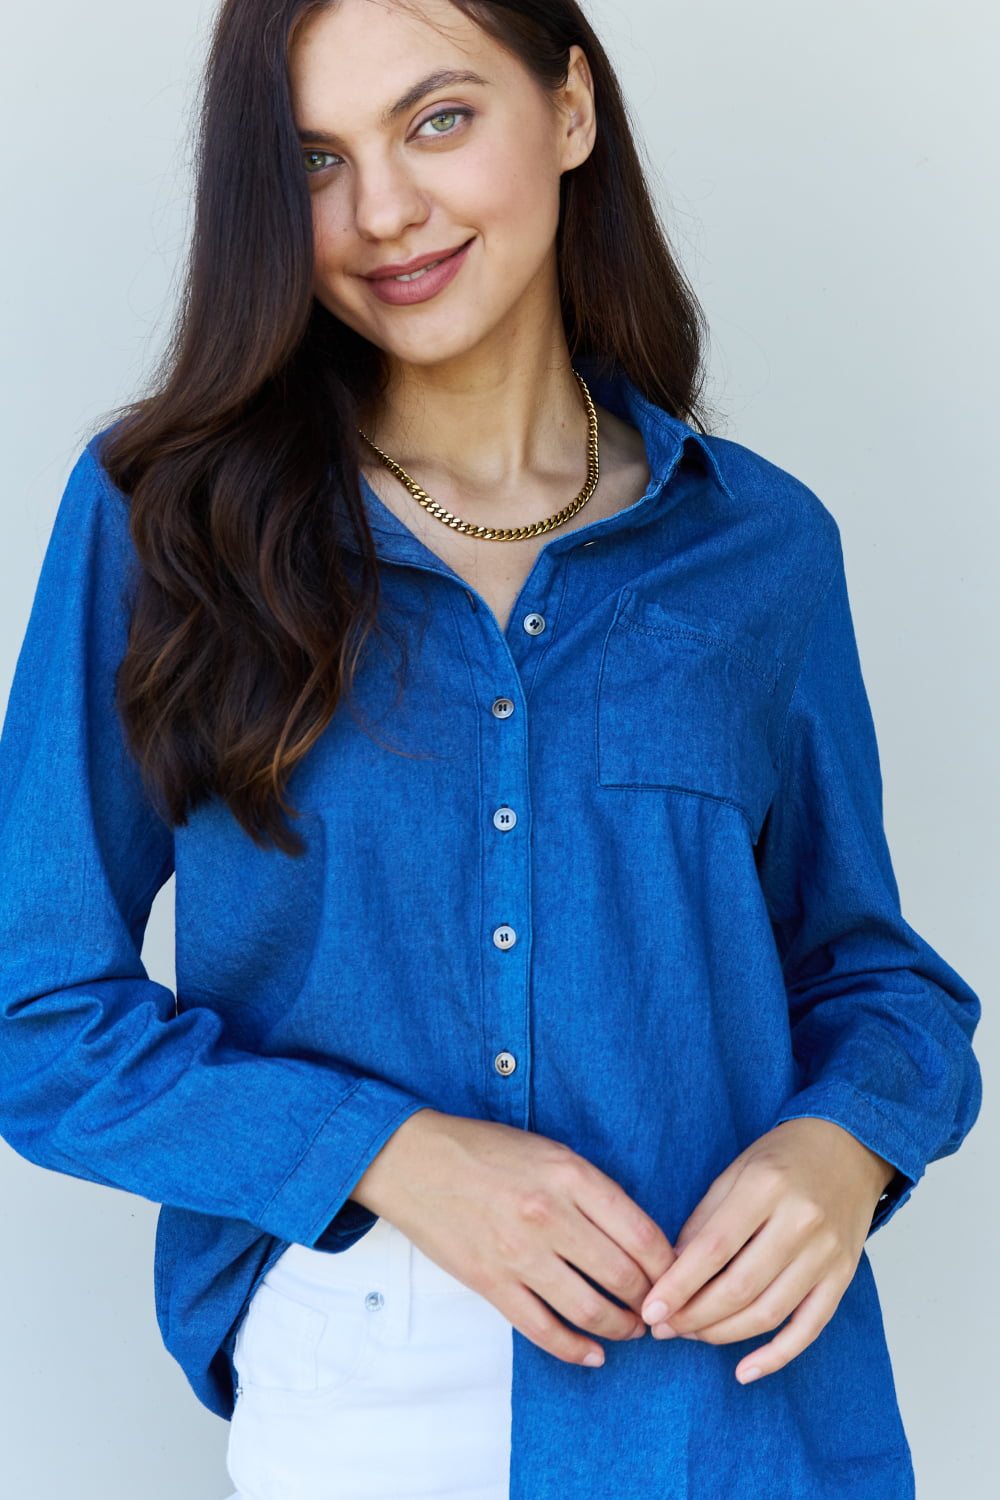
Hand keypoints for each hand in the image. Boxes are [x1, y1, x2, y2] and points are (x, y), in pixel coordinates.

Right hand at [351, 1109, 674, 1367]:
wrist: (414, 1160)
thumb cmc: (485, 1150)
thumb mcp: (549, 1151)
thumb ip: (592, 1190)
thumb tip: (638, 1238)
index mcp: (569, 1175)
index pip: (642, 1233)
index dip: (670, 1265)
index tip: (678, 1275)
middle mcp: (549, 1215)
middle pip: (624, 1277)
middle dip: (651, 1302)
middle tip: (660, 1310)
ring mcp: (518, 1253)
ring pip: (590, 1310)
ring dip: (621, 1328)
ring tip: (632, 1330)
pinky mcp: (490, 1283)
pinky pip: (543, 1330)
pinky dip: (575, 1350)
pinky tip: (593, 1354)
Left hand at [639, 1117, 895, 1382]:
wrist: (850, 1147)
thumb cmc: (784, 1157)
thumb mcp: (737, 1170)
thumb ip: (705, 1219)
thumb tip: (672, 1270)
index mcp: (766, 1187)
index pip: (714, 1248)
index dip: (678, 1284)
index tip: (650, 1308)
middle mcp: (801, 1222)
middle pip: (740, 1287)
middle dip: (694, 1316)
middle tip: (663, 1327)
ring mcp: (827, 1253)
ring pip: (769, 1312)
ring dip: (723, 1334)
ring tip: (691, 1336)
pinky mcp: (843, 1277)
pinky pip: (809, 1328)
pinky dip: (776, 1356)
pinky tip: (745, 1371)